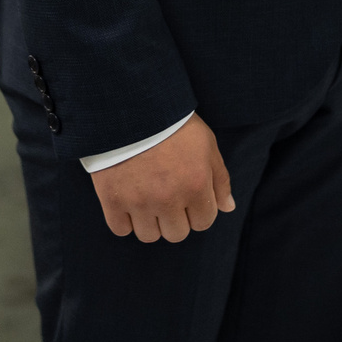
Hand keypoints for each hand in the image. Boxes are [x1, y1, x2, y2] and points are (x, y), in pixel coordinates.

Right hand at [89, 115, 233, 242]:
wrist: (131, 106)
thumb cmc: (173, 123)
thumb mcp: (206, 144)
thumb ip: (220, 179)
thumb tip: (228, 208)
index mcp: (196, 186)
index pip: (203, 223)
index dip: (198, 210)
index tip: (187, 196)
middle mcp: (169, 200)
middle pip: (177, 234)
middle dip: (175, 218)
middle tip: (166, 196)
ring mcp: (139, 202)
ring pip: (149, 235)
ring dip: (150, 222)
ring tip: (146, 198)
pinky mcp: (113, 200)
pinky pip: (120, 229)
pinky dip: (124, 220)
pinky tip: (127, 201)